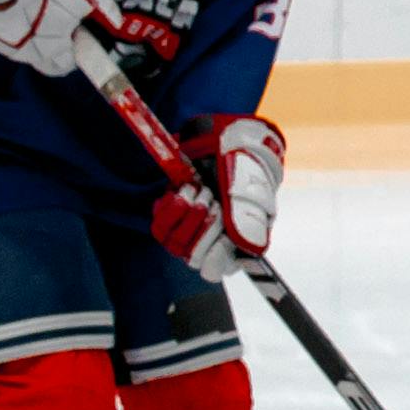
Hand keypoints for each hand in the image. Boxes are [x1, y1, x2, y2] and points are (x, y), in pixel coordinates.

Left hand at [150, 112, 282, 283]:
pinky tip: (183, 189)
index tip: (221, 229)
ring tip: (199, 190)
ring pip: (173, 243)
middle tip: (212, 199)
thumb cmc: (244, 168)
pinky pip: (159, 225)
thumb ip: (247, 221)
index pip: (214, 269)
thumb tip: (250, 249)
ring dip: (185, 215)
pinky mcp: (171, 214)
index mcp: (236, 242)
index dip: (213, 254)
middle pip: (191, 257)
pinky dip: (170, 207)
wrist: (227, 141)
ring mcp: (188, 228)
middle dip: (201, 226)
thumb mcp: (249, 192)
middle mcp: (211, 240)